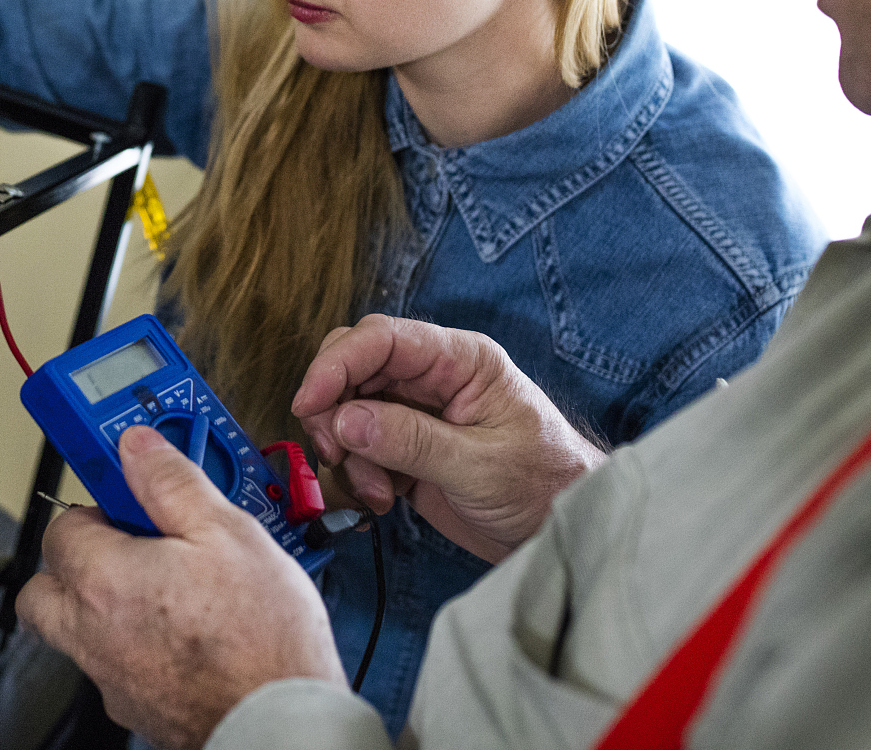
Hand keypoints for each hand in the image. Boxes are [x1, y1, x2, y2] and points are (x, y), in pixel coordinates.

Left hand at [17, 426, 343, 749]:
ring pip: (75, 630)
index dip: (97, 502)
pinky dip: (132, 642)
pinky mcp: (135, 708)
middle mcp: (92, 633)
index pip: (61, 527)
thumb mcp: (227, 531)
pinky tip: (182, 629)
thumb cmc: (261, 638)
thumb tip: (139, 448)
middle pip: (45, 587)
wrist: (281, 720)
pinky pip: (112, 664)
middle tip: (128, 540)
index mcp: (104, 580)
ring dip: (102, 602)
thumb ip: (171, 482)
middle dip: (76, 558)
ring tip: (164, 583)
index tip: (128, 491)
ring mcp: (110, 677)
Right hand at [293, 315, 603, 562]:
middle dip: (333, 410)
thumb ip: (412, 441)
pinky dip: (354, 476)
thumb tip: (346, 419)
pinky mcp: (404, 452)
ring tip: (378, 492)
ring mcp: (415, 416)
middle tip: (338, 453)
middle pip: (353, 369)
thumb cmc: (547, 485)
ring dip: (347, 453)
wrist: (563, 532)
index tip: (308, 404)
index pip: (381, 339)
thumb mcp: (481, 466)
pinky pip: (356, 450)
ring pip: (347, 412)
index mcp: (461, 361)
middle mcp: (432, 379)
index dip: (336, 364)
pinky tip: (380, 501)